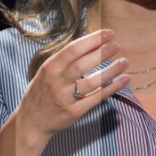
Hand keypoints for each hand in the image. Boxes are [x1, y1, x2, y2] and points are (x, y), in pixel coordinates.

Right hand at [15, 29, 129, 142]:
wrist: (31, 121)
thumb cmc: (41, 92)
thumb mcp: (46, 72)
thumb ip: (64, 60)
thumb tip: (91, 43)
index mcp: (50, 68)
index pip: (73, 50)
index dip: (92, 40)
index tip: (108, 33)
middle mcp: (57, 82)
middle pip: (83, 64)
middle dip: (102, 53)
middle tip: (116, 45)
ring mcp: (66, 98)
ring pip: (92, 82)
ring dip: (111, 70)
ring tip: (124, 61)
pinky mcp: (74, 112)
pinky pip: (96, 98)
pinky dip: (111, 88)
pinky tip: (123, 80)